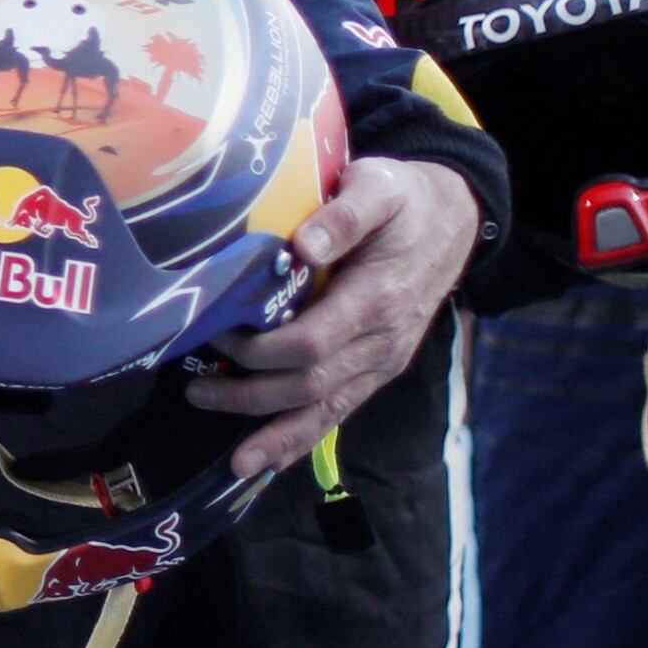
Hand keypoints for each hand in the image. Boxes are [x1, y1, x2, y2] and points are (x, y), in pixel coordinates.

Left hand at [193, 156, 478, 479]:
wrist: (451, 220)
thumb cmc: (403, 200)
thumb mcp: (378, 187)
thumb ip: (344, 216)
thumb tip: (303, 245)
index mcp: (377, 299)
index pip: (311, 343)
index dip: (261, 349)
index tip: (218, 335)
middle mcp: (382, 342)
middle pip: (311, 385)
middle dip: (251, 397)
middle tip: (196, 389)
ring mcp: (382, 361)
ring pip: (326, 411)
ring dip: (276, 436)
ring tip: (234, 459)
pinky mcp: (378, 369)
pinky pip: (340, 412)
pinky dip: (305, 440)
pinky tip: (272, 460)